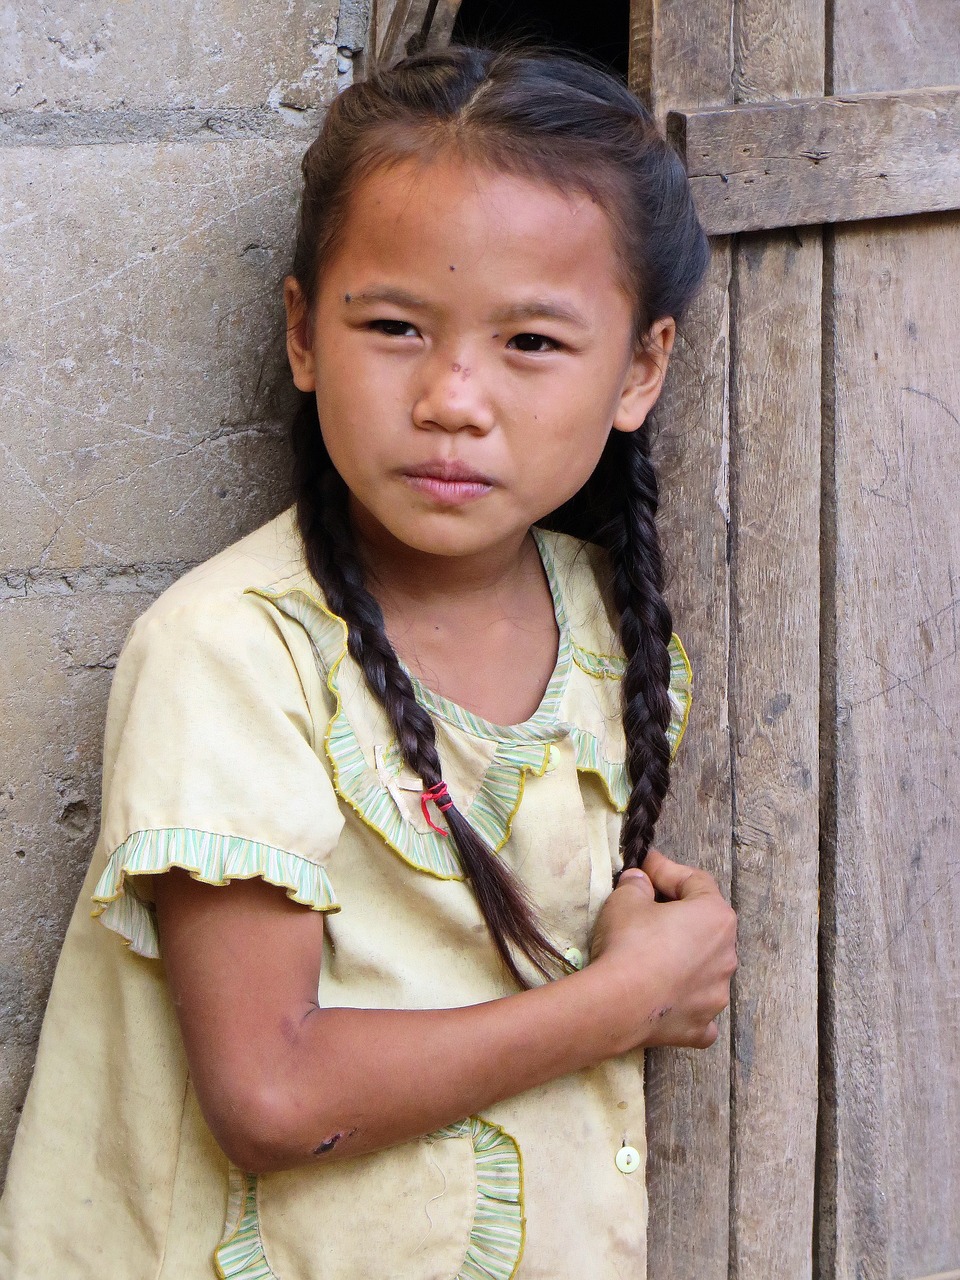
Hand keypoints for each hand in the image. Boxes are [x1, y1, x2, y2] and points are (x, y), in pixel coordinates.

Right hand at [588, 848, 736, 1051]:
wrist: (618, 1005)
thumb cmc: (629, 943)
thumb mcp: (625, 899)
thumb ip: (636, 884)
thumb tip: (639, 881)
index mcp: (716, 916)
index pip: (694, 881)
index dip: (666, 870)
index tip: (644, 867)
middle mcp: (727, 954)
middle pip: (703, 924)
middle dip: (678, 914)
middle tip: (647, 907)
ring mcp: (717, 993)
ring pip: (703, 966)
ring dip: (683, 956)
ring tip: (651, 953)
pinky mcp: (702, 1026)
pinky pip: (697, 1005)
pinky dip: (684, 999)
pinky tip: (666, 996)